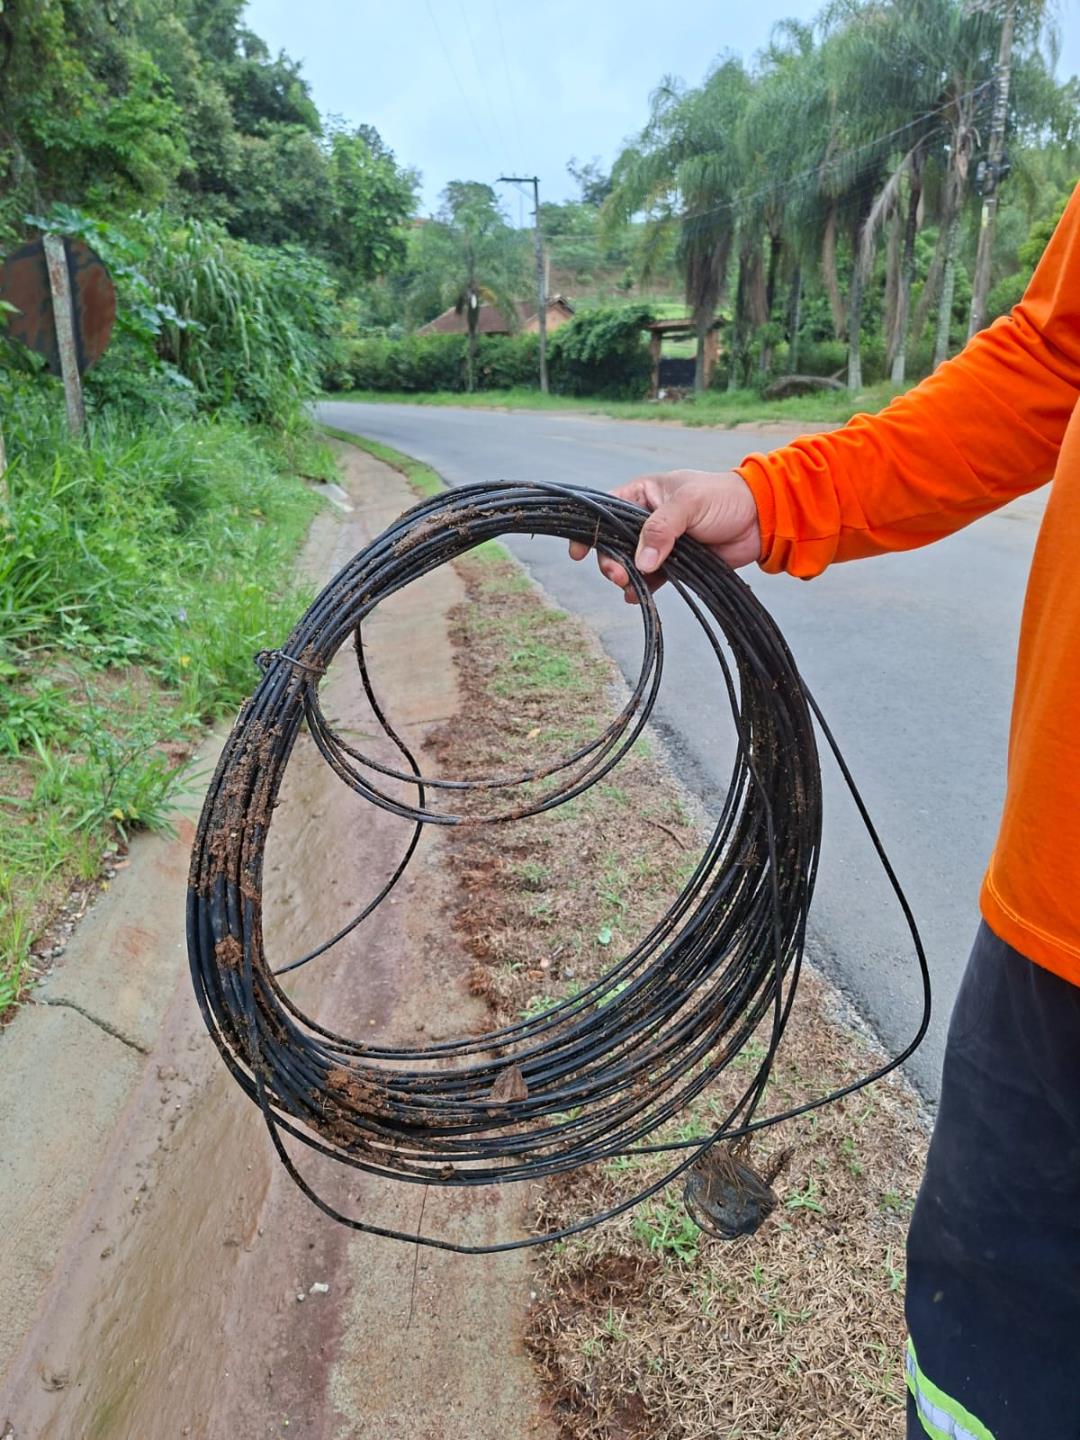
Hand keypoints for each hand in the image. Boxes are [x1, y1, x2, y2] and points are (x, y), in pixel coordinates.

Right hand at [569, 469, 761, 601]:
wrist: (760, 518)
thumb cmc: (724, 498)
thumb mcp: (689, 504)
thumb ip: (661, 530)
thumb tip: (640, 563)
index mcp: (643, 494)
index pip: (606, 510)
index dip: (589, 529)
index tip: (578, 551)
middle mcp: (646, 518)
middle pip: (614, 541)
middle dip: (610, 560)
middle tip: (617, 575)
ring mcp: (660, 542)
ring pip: (631, 562)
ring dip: (625, 576)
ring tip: (628, 587)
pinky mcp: (675, 562)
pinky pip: (651, 578)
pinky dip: (642, 588)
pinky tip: (636, 597)